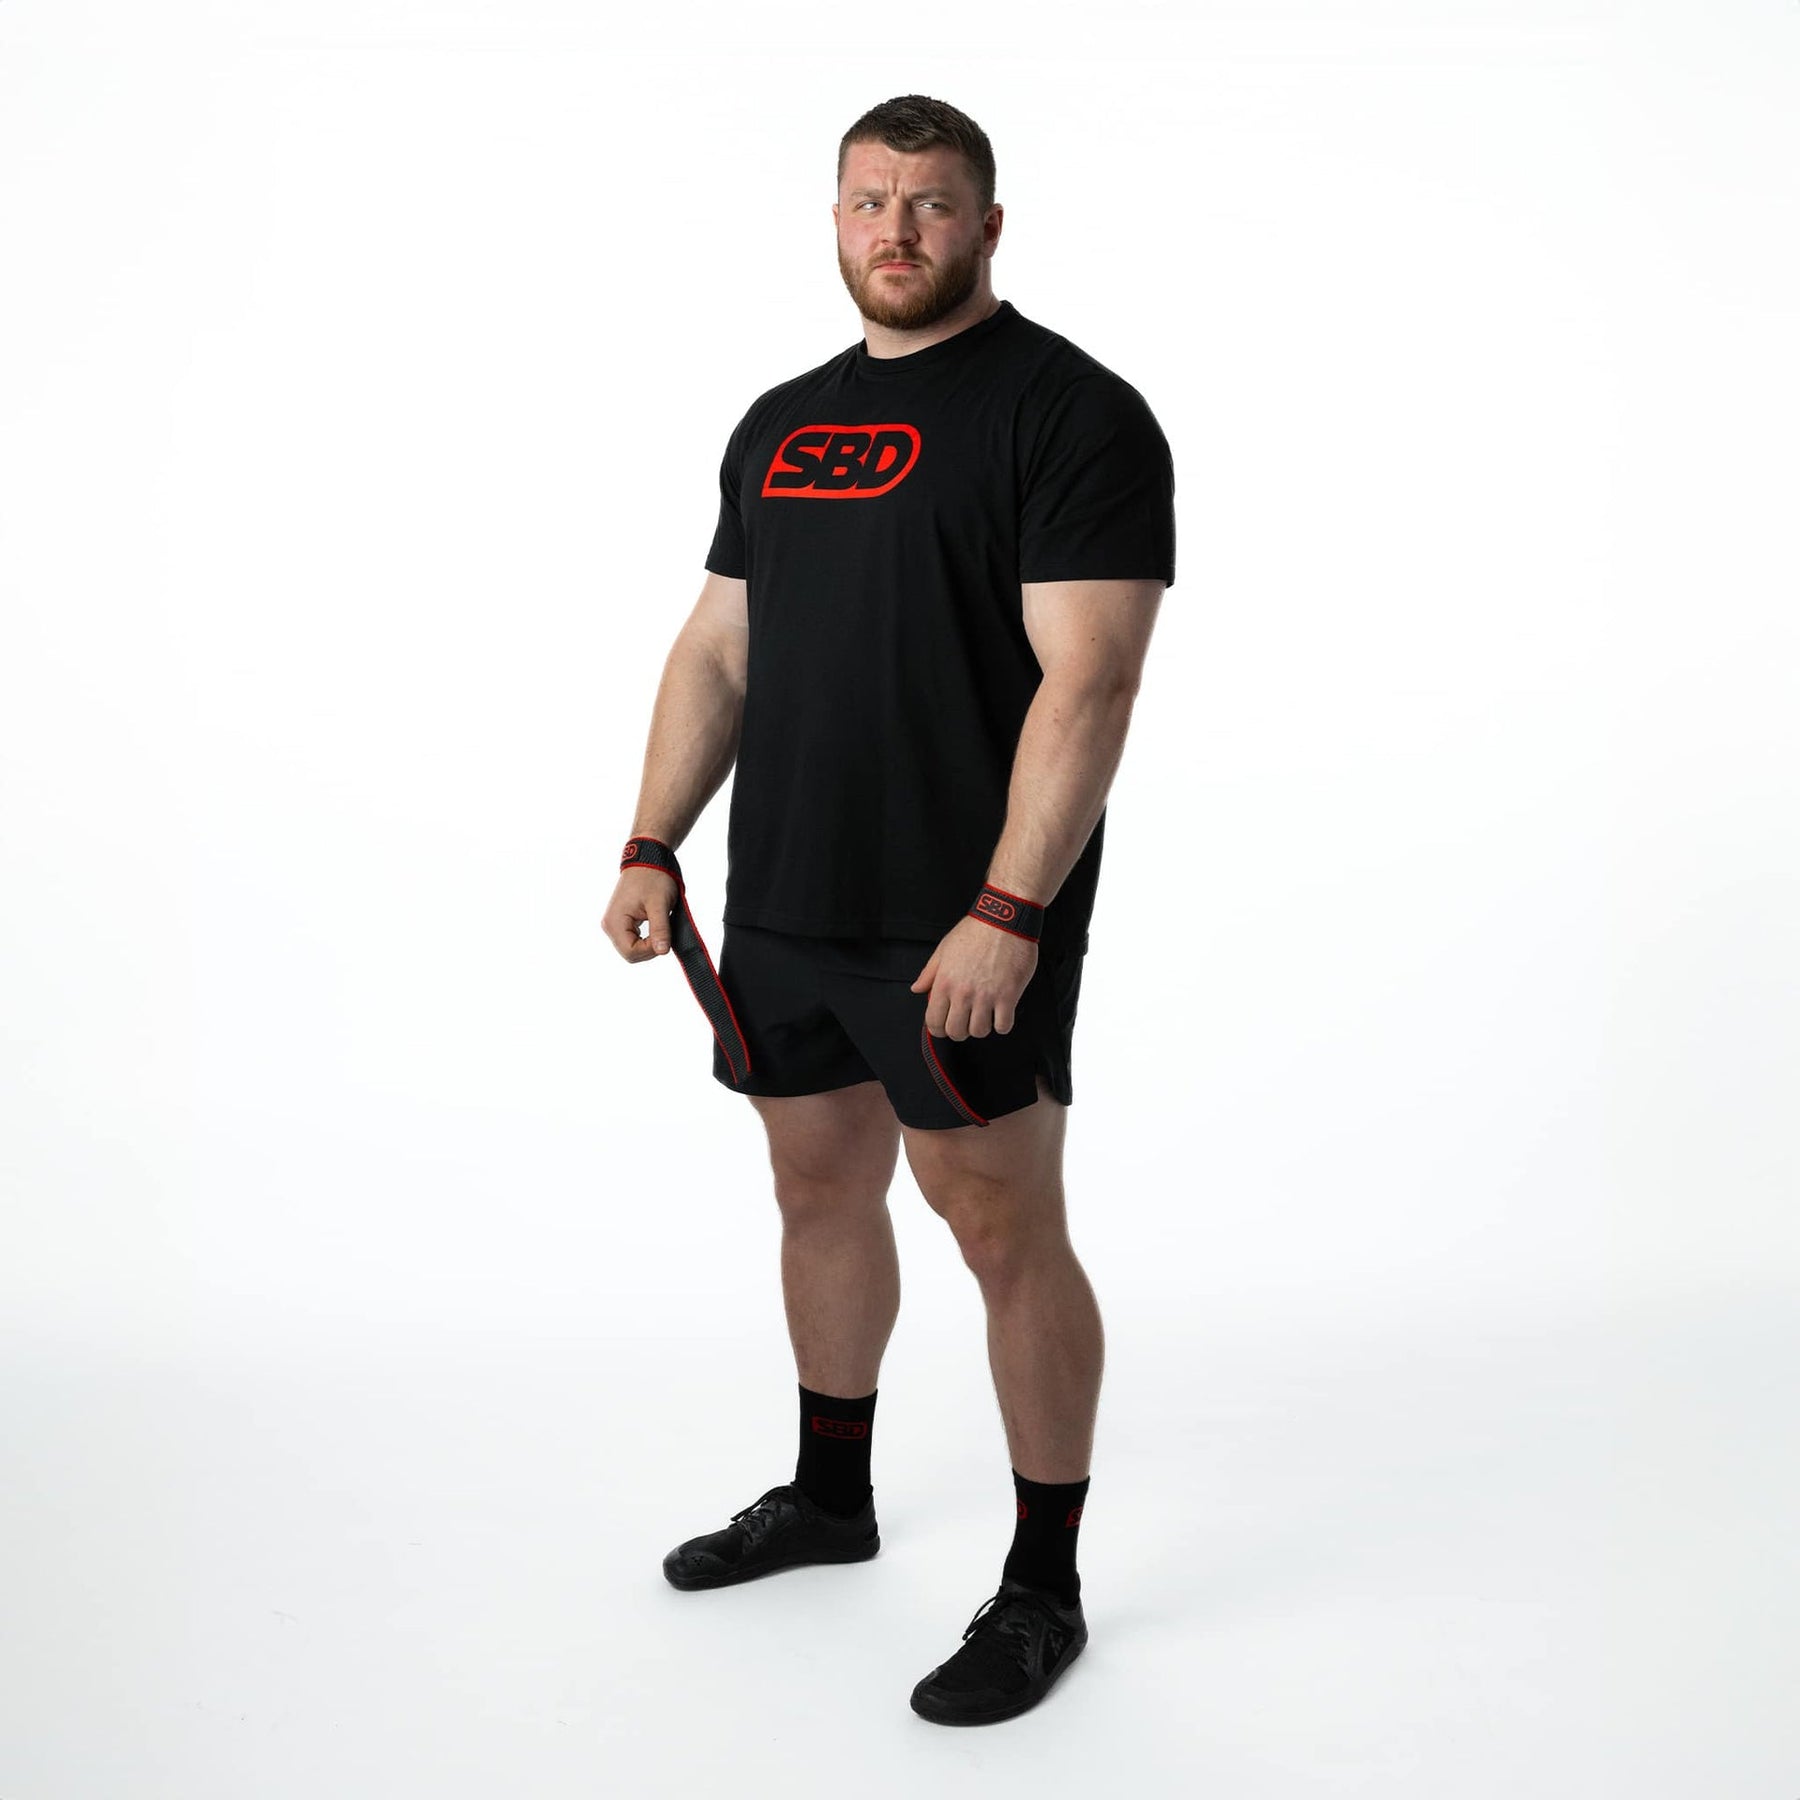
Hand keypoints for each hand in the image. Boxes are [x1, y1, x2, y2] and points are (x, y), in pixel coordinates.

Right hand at [603, 866, 680, 963]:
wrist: (647, 860)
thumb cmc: (653, 877)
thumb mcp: (660, 904)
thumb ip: (660, 929)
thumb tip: (662, 951)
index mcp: (615, 922)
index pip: (631, 953)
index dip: (650, 950)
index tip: (665, 938)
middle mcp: (609, 925)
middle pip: (630, 953)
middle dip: (650, 948)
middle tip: (665, 932)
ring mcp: (613, 924)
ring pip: (632, 949)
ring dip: (649, 943)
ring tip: (660, 926)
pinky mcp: (620, 922)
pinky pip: (632, 940)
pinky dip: (646, 939)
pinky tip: (655, 927)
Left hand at [910, 915, 1038, 1038]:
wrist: (1005, 918)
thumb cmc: (975, 930)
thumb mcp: (944, 948)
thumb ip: (929, 973)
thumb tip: (917, 989)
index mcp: (944, 982)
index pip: (934, 1021)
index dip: (938, 1029)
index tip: (945, 1027)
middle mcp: (963, 993)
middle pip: (956, 1032)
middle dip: (960, 1032)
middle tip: (966, 1022)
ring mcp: (986, 996)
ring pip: (980, 1032)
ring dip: (982, 1028)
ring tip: (985, 1015)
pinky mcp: (1008, 996)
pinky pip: (1003, 1026)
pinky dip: (1002, 1024)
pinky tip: (1001, 1013)